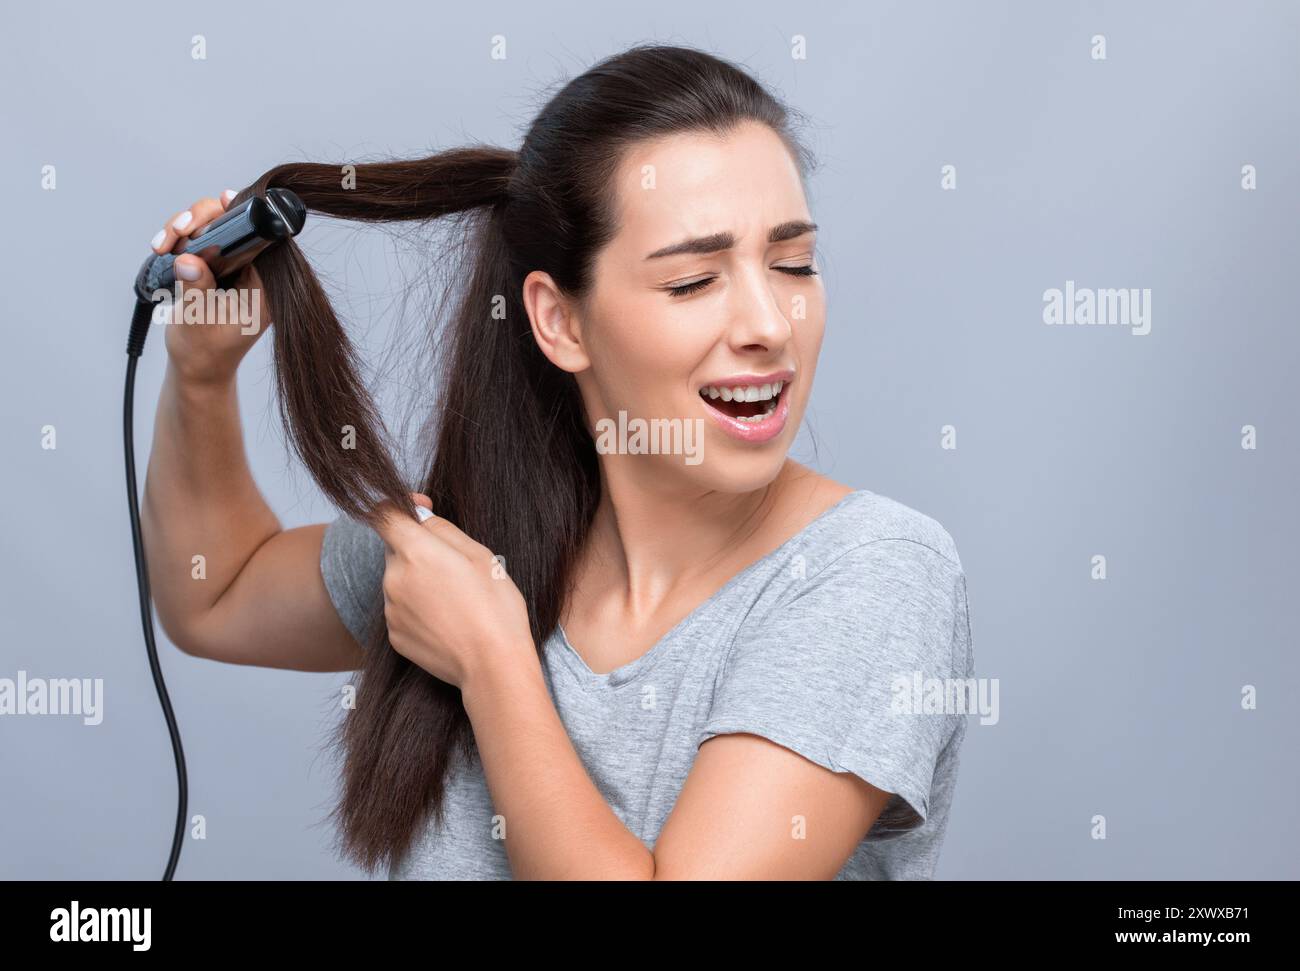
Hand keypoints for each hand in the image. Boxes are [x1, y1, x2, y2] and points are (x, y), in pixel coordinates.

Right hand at [149, 189, 270, 384]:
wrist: (196, 368)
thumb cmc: (204, 354)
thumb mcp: (198, 322)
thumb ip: (196, 290)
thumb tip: (189, 259)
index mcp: (264, 288)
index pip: (262, 239)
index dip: (243, 216)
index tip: (222, 204)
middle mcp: (253, 273)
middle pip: (236, 223)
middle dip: (202, 219)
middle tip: (178, 232)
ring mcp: (234, 268)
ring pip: (214, 225)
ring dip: (184, 227)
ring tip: (163, 245)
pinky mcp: (217, 266)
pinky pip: (201, 237)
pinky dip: (180, 236)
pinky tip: (164, 247)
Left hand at [372, 493, 534, 689]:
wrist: (492, 665)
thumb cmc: (495, 608)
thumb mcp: (481, 555)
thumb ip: (443, 529)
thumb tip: (421, 517)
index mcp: (415, 552)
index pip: (383, 513)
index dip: (400, 505)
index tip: (420, 510)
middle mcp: (394, 579)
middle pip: (395, 549)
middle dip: (418, 549)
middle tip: (455, 567)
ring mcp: (391, 610)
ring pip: (399, 580)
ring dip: (419, 580)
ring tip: (455, 598)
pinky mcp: (395, 636)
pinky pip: (402, 609)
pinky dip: (419, 607)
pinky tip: (447, 619)